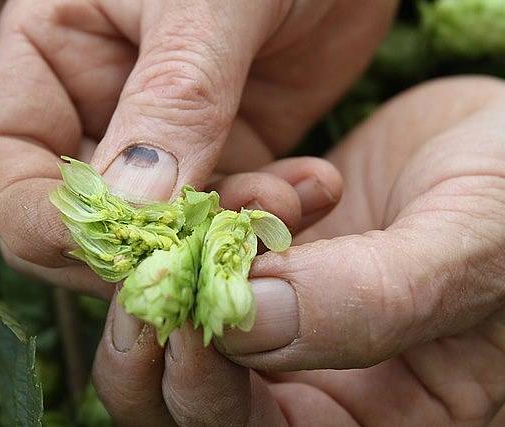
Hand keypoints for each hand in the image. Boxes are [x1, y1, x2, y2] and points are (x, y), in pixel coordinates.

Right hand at [0, 0, 396, 296]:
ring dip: (217, 239)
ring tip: (284, 206)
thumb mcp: (205, 5)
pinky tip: (310, 189)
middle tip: (207, 252)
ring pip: (162, 232)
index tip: (118, 250)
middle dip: (140, 248)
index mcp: (52, 53)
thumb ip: (170, 102)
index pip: (6, 164)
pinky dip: (263, 219)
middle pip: (79, 218)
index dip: (45, 221)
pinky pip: (227, 215)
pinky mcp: (228, 154)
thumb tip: (131, 214)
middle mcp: (97, 105)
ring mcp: (165, 139)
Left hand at [92, 77, 504, 425]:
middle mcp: (322, 374)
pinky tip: (281, 178)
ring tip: (229, 205)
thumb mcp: (471, 252)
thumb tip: (242, 323)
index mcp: (379, 414)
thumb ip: (369, 301)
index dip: (203, 396)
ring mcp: (289, 312)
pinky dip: (219, 215)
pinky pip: (208, 251)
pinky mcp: (271, 256)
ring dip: (188, 266)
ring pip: (187, 322)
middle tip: (155, 269)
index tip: (183, 317)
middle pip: (195, 400)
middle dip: (161, 341)